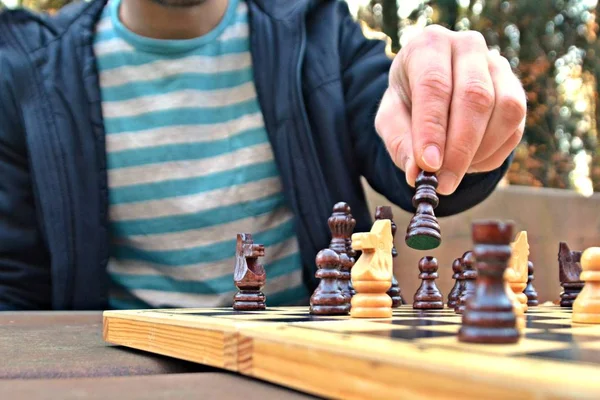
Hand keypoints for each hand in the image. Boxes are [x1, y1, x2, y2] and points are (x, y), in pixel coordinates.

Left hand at [374, 25, 526, 194]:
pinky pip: (514, 127)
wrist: (430, 89)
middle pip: (476, 97)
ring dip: (480, 151)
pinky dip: (492, 154)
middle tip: (443, 184)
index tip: (428, 166)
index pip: (434, 85)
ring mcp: (498, 65)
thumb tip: (417, 173)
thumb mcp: (390, 118)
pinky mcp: (516, 89)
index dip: (432, 129)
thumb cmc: (407, 102)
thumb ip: (400, 142)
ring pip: (505, 110)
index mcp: (429, 46)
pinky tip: (469, 163)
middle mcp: (468, 47)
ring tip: (453, 172)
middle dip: (459, 148)